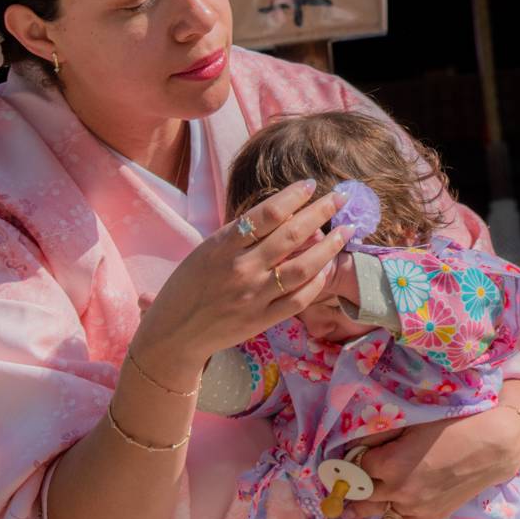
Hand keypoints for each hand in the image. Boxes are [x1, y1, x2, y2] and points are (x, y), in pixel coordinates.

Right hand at [132, 181, 353, 385]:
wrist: (174, 333)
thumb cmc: (188, 286)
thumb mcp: (207, 250)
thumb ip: (240, 234)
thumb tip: (281, 212)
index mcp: (222, 246)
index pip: (266, 213)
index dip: (293, 196)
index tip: (311, 185)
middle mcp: (241, 268)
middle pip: (291, 234)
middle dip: (321, 212)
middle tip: (341, 198)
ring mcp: (253, 296)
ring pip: (302, 266)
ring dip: (329, 246)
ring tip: (346, 231)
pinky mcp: (261, 320)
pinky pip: (298, 299)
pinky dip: (317, 282)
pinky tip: (327, 268)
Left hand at [347, 405, 519, 518]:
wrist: (490, 448)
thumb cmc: (451, 426)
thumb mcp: (412, 424)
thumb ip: (382, 436)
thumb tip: (357, 444)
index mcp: (389, 464)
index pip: (356, 467)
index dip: (352, 461)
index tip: (348, 458)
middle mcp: (397, 491)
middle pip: (361, 494)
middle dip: (350, 488)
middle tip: (338, 486)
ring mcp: (413, 509)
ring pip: (376, 513)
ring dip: (360, 509)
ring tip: (346, 509)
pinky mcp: (429, 518)